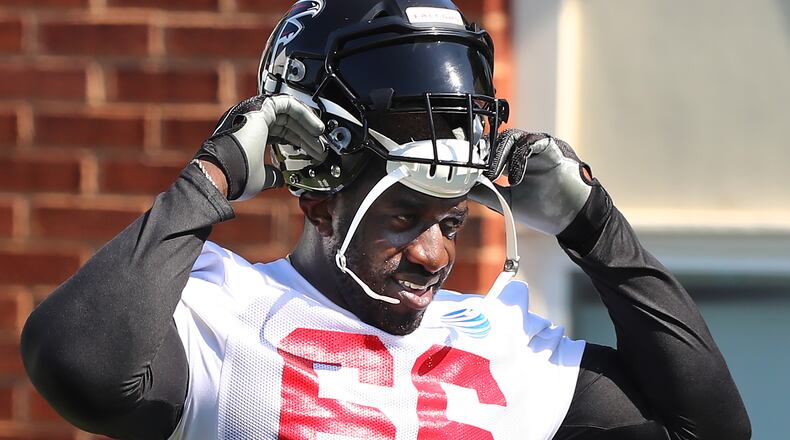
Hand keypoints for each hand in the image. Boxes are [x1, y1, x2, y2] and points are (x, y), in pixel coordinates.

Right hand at [194, 94, 326, 200]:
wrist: (221, 171)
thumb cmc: (235, 177)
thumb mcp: (260, 178)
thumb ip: (272, 175)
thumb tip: (281, 179)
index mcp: (248, 136)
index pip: (278, 134)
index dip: (297, 143)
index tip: (311, 153)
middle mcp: (249, 121)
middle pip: (286, 123)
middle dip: (305, 136)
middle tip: (320, 148)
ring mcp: (253, 112)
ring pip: (288, 112)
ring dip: (307, 125)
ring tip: (322, 137)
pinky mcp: (259, 108)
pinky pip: (287, 104)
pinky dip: (304, 114)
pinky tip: (316, 128)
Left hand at [471, 129, 595, 235]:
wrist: (574, 220)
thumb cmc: (544, 210)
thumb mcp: (507, 202)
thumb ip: (486, 193)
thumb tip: (462, 188)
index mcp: (516, 161)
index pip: (493, 149)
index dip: (479, 156)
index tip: (466, 168)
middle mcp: (528, 151)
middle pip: (500, 139)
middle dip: (486, 153)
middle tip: (475, 168)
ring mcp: (541, 148)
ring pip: (514, 137)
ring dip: (500, 155)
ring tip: (493, 175)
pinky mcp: (554, 149)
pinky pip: (534, 142)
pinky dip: (520, 157)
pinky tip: (515, 178)